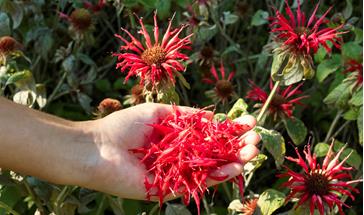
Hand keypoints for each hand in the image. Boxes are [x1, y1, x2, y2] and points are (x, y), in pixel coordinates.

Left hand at [86, 103, 259, 199]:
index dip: (230, 130)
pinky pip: (198, 183)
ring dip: (234, 162)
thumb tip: (213, 116)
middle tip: (256, 139)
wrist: (98, 148)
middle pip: (215, 154)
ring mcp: (177, 173)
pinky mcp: (171, 188)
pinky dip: (217, 176)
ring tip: (253, 152)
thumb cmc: (123, 126)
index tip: (250, 121)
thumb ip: (185, 115)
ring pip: (211, 170)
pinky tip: (233, 166)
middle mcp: (180, 156)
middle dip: (237, 147)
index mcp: (177, 138)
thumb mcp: (158, 113)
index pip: (210, 135)